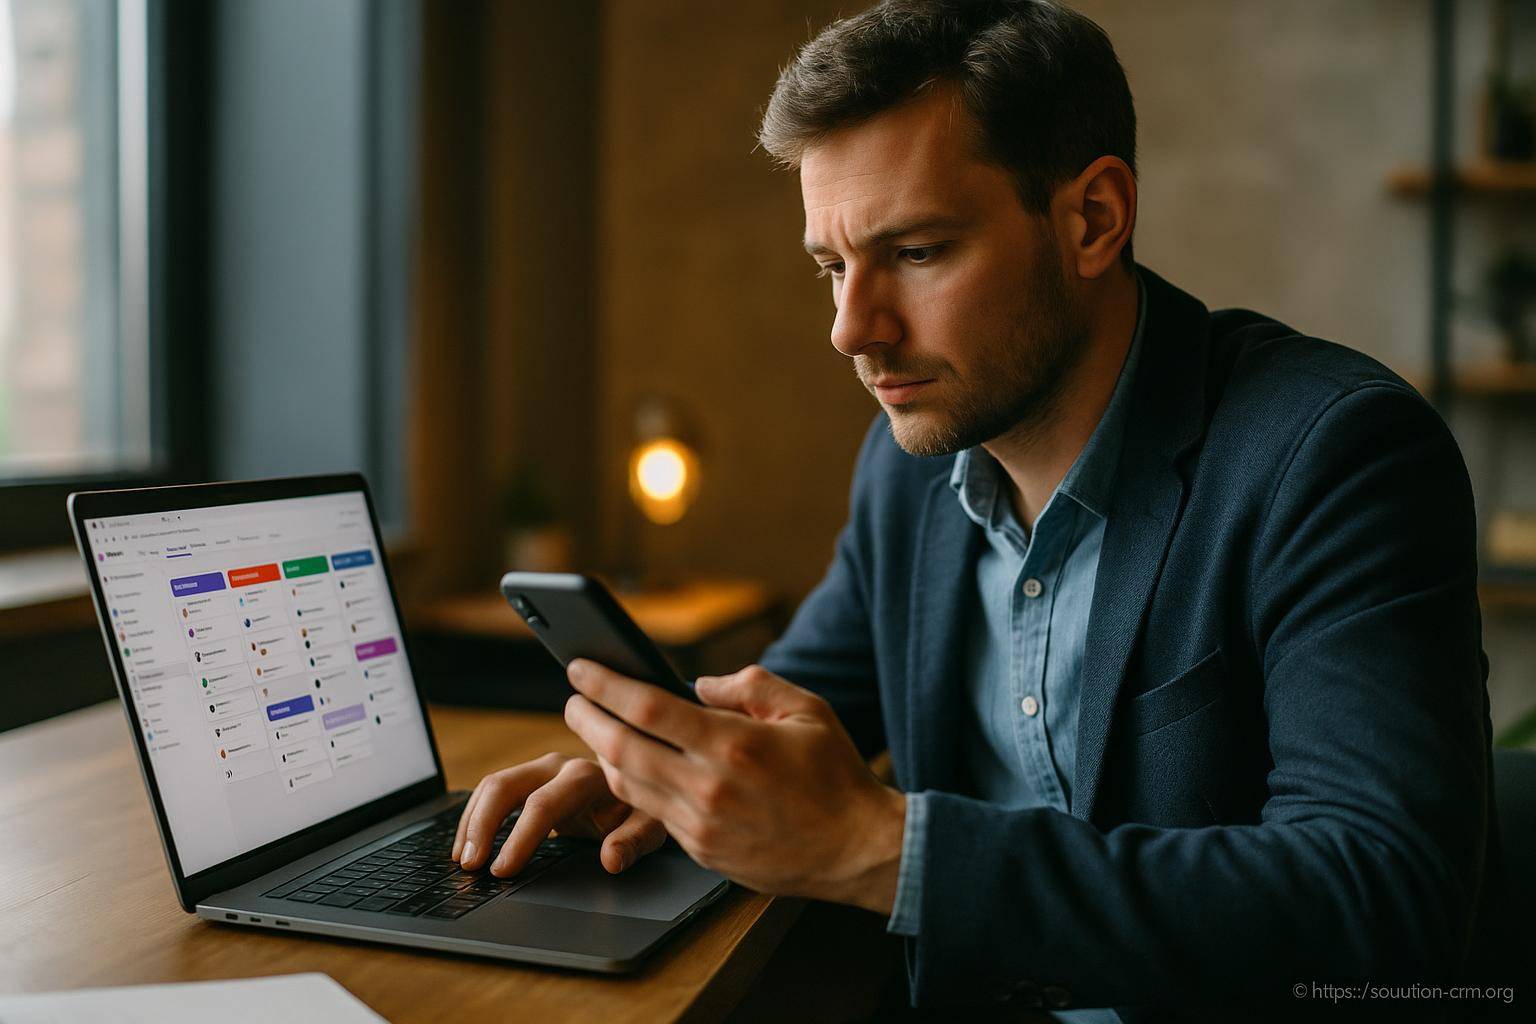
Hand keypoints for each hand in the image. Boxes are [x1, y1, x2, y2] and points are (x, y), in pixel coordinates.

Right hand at [452, 752, 667, 875]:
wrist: (643, 784)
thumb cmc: (646, 809)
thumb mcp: (652, 826)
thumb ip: (634, 841)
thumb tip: (611, 860)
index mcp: (587, 777)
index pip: (542, 805)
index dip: (519, 839)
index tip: (501, 871)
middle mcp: (558, 766)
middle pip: (505, 786)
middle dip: (482, 826)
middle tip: (470, 865)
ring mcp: (540, 770)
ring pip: (492, 786)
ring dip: (471, 822)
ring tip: (462, 860)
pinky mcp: (529, 780)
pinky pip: (492, 792)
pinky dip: (474, 817)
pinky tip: (467, 845)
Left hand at [563, 660, 905, 913]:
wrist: (856, 849)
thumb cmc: (835, 775)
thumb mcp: (806, 709)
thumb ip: (749, 685)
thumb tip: (697, 685)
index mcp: (733, 745)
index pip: (646, 708)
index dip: (605, 684)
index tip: (580, 667)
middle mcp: (708, 787)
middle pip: (620, 748)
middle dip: (585, 719)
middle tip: (572, 700)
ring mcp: (701, 825)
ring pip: (627, 785)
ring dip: (602, 754)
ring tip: (595, 729)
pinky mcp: (700, 851)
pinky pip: (651, 813)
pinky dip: (633, 786)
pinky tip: (632, 767)